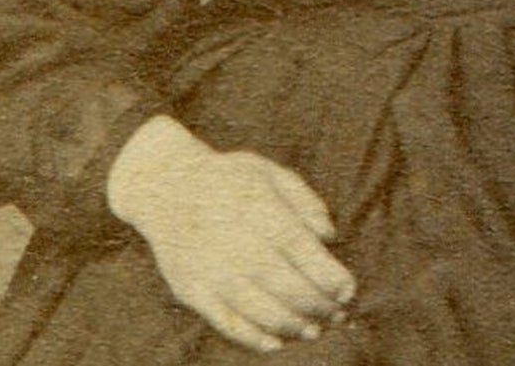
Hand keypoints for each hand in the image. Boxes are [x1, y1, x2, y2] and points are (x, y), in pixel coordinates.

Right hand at [108, 115, 355, 352]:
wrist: (165, 186)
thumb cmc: (228, 178)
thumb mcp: (269, 172)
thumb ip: (304, 201)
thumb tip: (329, 236)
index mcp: (262, 212)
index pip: (305, 252)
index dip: (330, 276)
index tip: (349, 290)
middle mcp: (238, 244)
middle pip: (287, 287)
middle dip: (319, 305)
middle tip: (338, 314)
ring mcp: (213, 270)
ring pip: (260, 311)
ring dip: (292, 326)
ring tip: (313, 331)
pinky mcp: (192, 290)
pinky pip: (226, 323)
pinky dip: (254, 338)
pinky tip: (275, 343)